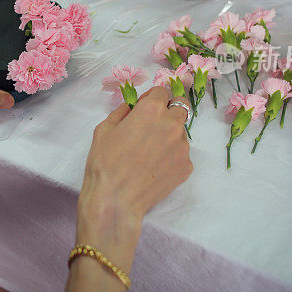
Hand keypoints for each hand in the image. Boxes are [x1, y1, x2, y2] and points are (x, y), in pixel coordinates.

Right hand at [76, 88, 192, 268]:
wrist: (116, 200)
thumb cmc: (104, 162)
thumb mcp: (104, 129)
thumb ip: (122, 112)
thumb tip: (132, 108)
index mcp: (151, 110)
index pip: (163, 91)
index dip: (152, 97)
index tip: (145, 107)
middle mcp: (172, 124)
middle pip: (180, 107)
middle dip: (168, 111)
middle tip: (153, 126)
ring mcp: (182, 147)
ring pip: (181, 133)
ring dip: (169, 135)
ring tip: (150, 153)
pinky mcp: (186, 167)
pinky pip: (181, 154)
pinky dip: (171, 157)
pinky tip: (154, 168)